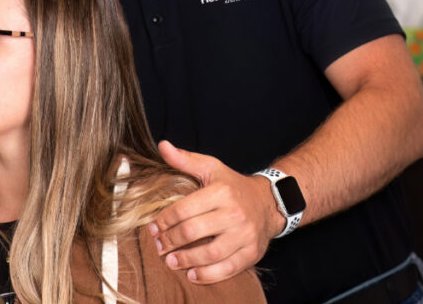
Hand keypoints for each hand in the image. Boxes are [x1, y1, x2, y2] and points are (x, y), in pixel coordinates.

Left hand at [149, 140, 282, 283]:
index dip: (164, 220)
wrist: (269, 202)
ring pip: (210, 253)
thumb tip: (162, 146)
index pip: (184, 209)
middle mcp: (234, 213)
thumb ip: (185, 160)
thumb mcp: (212, 168)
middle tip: (159, 246)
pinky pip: (227, 268)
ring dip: (186, 260)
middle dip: (171, 241)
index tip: (153, 227)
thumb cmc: (233, 186)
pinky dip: (208, 275)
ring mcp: (245, 235)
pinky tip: (192, 274)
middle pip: (194, 231)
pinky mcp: (252, 253)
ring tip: (171, 261)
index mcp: (221, 192)